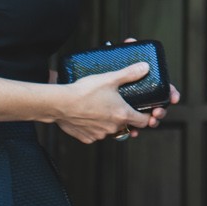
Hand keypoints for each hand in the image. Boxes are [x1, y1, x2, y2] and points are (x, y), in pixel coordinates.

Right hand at [53, 61, 177, 143]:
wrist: (60, 104)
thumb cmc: (84, 91)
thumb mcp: (109, 78)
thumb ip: (129, 73)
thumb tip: (144, 67)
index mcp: (122, 115)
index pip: (144, 122)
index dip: (147, 116)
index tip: (145, 111)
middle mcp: (113, 128)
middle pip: (127, 126)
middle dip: (126, 117)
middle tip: (120, 106)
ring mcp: (100, 135)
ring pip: (111, 130)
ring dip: (110, 122)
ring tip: (103, 108)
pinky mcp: (87, 138)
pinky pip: (96, 134)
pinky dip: (95, 126)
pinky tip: (90, 115)